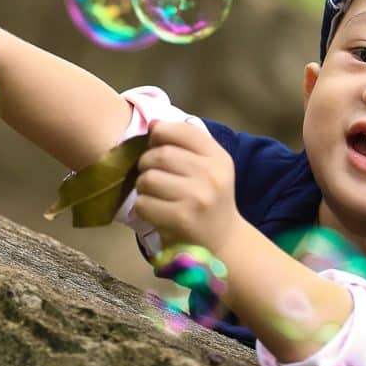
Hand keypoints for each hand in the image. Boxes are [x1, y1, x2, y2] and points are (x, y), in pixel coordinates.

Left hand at [134, 120, 239, 253]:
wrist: (223, 242)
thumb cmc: (208, 200)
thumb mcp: (209, 168)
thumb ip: (185, 144)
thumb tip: (154, 124)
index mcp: (219, 158)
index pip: (182, 130)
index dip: (161, 133)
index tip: (157, 145)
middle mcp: (212, 175)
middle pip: (160, 154)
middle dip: (147, 163)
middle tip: (152, 174)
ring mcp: (197, 197)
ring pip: (148, 179)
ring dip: (143, 186)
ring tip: (153, 194)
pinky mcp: (181, 219)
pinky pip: (143, 203)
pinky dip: (142, 207)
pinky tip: (155, 211)